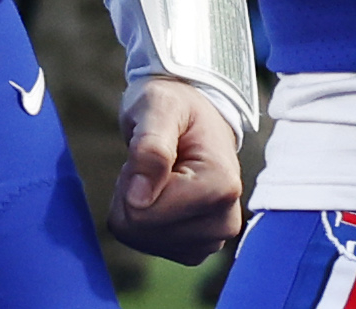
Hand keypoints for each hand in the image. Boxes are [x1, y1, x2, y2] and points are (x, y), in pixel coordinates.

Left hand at [110, 78, 243, 263]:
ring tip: (158, 173)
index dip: (132, 178)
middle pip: (141, 229)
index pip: (144, 211)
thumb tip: (138, 199)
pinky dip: (142, 219)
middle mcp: (224, 221)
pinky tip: (160, 193)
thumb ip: (149, 146)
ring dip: (135, 204)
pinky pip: (146, 245)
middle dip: (131, 192)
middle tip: (151, 160)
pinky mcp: (197, 249)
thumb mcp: (158, 107)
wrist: (193, 117)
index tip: (150, 149)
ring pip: (140, 240)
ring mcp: (212, 240)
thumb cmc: (175, 105)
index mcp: (221, 186)